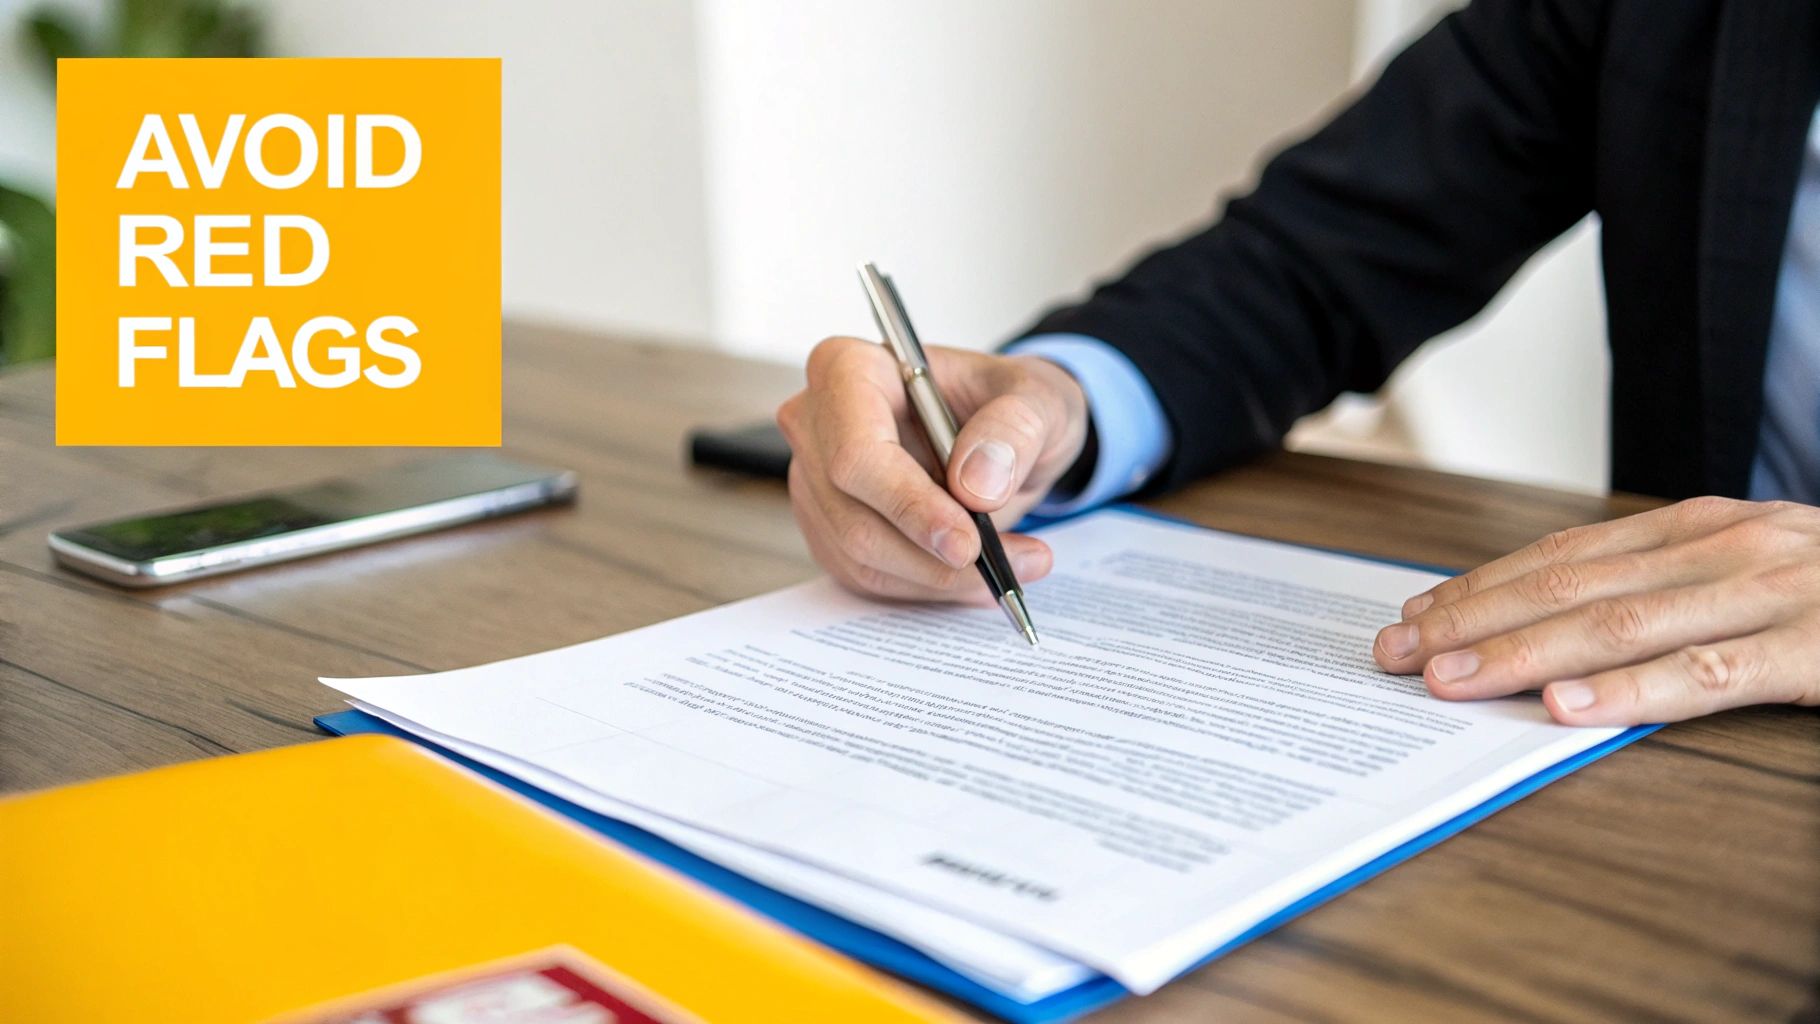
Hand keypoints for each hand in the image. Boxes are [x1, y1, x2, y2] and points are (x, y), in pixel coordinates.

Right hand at [776, 337, 1088, 601]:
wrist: (1005, 438)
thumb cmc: (1010, 405)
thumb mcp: (1040, 398)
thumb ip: (1015, 429)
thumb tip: (977, 482)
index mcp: (851, 369)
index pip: (856, 451)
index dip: (907, 503)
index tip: (966, 539)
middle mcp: (818, 425)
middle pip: (854, 515)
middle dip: (931, 554)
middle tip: (1001, 564)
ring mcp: (816, 482)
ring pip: (862, 556)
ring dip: (940, 577)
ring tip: (1011, 565)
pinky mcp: (830, 530)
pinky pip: (869, 577)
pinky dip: (930, 585)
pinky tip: (978, 572)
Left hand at [1372, 496, 1819, 724]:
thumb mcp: (1750, 569)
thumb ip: (1666, 585)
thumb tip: (1555, 623)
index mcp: (1703, 527)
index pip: (1564, 555)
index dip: (1481, 585)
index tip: (1413, 614)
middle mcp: (1726, 547)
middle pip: (1571, 586)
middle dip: (1474, 621)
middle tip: (1397, 653)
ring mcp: (1774, 593)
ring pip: (1622, 625)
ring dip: (1522, 655)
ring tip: (1449, 680)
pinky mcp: (1818, 650)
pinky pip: (1711, 675)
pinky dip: (1632, 694)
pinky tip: (1566, 713)